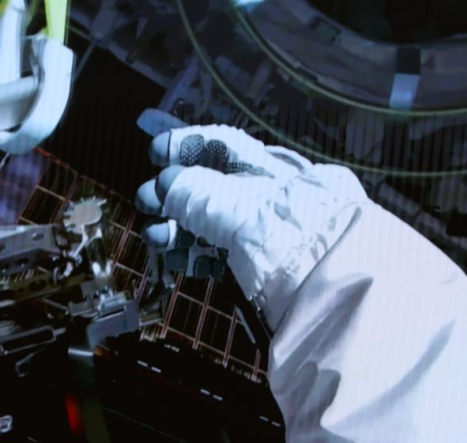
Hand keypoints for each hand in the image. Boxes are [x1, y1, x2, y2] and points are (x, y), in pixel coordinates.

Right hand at [135, 125, 368, 326]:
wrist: (323, 277)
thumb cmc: (282, 228)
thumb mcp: (232, 202)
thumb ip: (195, 192)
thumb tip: (165, 185)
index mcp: (258, 167)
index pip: (215, 143)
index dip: (182, 141)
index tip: (152, 145)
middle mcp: (254, 194)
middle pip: (203, 186)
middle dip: (169, 191)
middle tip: (143, 199)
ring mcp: (252, 229)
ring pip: (203, 222)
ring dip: (174, 227)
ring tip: (153, 236)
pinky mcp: (250, 261)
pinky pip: (213, 252)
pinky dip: (189, 254)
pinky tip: (171, 259)